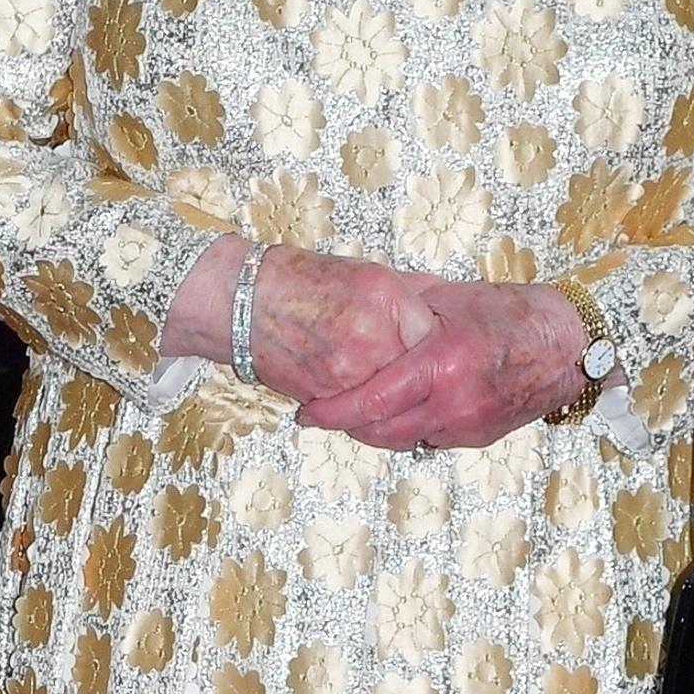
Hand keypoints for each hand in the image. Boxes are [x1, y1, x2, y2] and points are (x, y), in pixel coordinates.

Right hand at [161, 238, 436, 407]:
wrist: (245, 301)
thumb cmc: (303, 282)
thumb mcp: (366, 273)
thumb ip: (411, 292)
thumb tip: (447, 306)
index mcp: (389, 300)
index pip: (437, 339)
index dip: (444, 353)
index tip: (447, 359)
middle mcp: (374, 338)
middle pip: (422, 378)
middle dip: (429, 387)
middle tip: (439, 391)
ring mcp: (350, 372)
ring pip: (394, 406)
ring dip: (403, 411)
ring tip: (413, 410)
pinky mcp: (327, 398)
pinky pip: (361, 418)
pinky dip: (370, 420)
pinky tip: (374, 413)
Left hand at [296, 277, 590, 451]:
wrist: (568, 348)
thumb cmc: (511, 314)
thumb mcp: (451, 298)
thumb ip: (404, 305)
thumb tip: (356, 300)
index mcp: (442, 364)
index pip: (372, 402)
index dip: (332, 412)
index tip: (306, 414)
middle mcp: (454, 403)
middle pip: (380, 432)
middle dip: (346, 426)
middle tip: (321, 412)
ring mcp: (467, 426)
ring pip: (402, 441)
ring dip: (375, 430)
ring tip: (356, 410)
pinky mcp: (477, 438)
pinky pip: (428, 439)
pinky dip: (408, 429)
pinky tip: (401, 409)